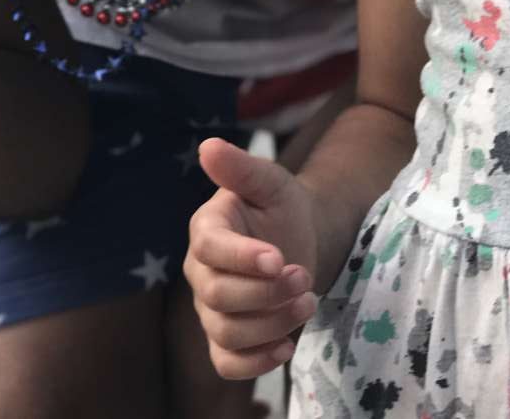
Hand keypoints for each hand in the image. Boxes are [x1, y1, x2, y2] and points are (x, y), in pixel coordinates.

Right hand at [185, 137, 320, 380]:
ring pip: (227, 332)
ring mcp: (211, 309)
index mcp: (206, 229)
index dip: (242, 258)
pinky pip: (228, 363)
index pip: (210, 249)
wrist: (302, 236)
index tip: (279, 258)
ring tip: (308, 302)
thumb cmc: (282, 205)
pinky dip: (255, 363)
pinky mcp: (227, 339)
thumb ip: (241, 168)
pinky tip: (286, 346)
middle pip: (218, 297)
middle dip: (265, 293)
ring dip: (271, 324)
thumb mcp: (270, 181)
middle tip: (304, 277)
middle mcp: (201, 272)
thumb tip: (208, 146)